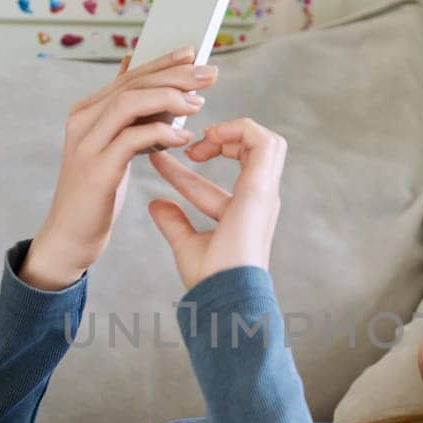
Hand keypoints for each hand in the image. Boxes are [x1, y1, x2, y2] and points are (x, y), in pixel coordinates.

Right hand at [27, 48, 217, 286]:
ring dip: (169, 99)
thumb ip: (124, 114)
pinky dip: (162, 134)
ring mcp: (86, 144)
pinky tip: (184, 137)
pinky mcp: (96, 170)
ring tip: (199, 104)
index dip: (162, 61)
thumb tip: (137, 74)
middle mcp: (82, 121)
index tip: (193, 52)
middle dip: (174, 75)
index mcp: (86, 112)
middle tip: (208, 74)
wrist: (69, 236)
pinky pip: (132, 140)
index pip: (129, 75)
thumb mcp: (111, 146)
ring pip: (130, 104)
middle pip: (132, 84)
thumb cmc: (97, 192)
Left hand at [145, 118, 286, 291]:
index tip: (156, 158)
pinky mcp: (260, 188)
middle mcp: (259, 199)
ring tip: (203, 138)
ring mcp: (263, 192)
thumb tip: (155, 204)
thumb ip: (174, 222)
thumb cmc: (210, 279)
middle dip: (225, 137)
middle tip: (189, 147)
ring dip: (234, 130)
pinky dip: (239, 129)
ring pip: (267, 142)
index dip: (183, 169)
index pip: (216, 181)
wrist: (224, 294)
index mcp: (245, 212)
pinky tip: (210, 137)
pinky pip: (264, 142)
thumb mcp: (186, 244)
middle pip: (255, 152)